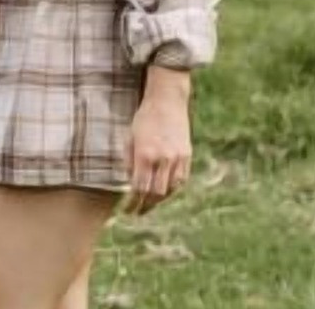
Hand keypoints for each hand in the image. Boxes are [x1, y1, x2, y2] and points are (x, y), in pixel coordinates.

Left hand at [124, 66, 193, 215]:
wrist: (167, 101)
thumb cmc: (144, 118)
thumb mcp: (129, 138)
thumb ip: (129, 161)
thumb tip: (129, 183)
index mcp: (145, 155)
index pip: (139, 188)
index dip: (133, 203)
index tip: (127, 210)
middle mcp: (163, 159)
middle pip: (156, 193)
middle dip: (145, 206)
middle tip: (137, 212)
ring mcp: (178, 158)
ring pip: (170, 190)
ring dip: (159, 200)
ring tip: (149, 204)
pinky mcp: (187, 156)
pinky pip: (181, 180)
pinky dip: (171, 189)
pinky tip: (163, 192)